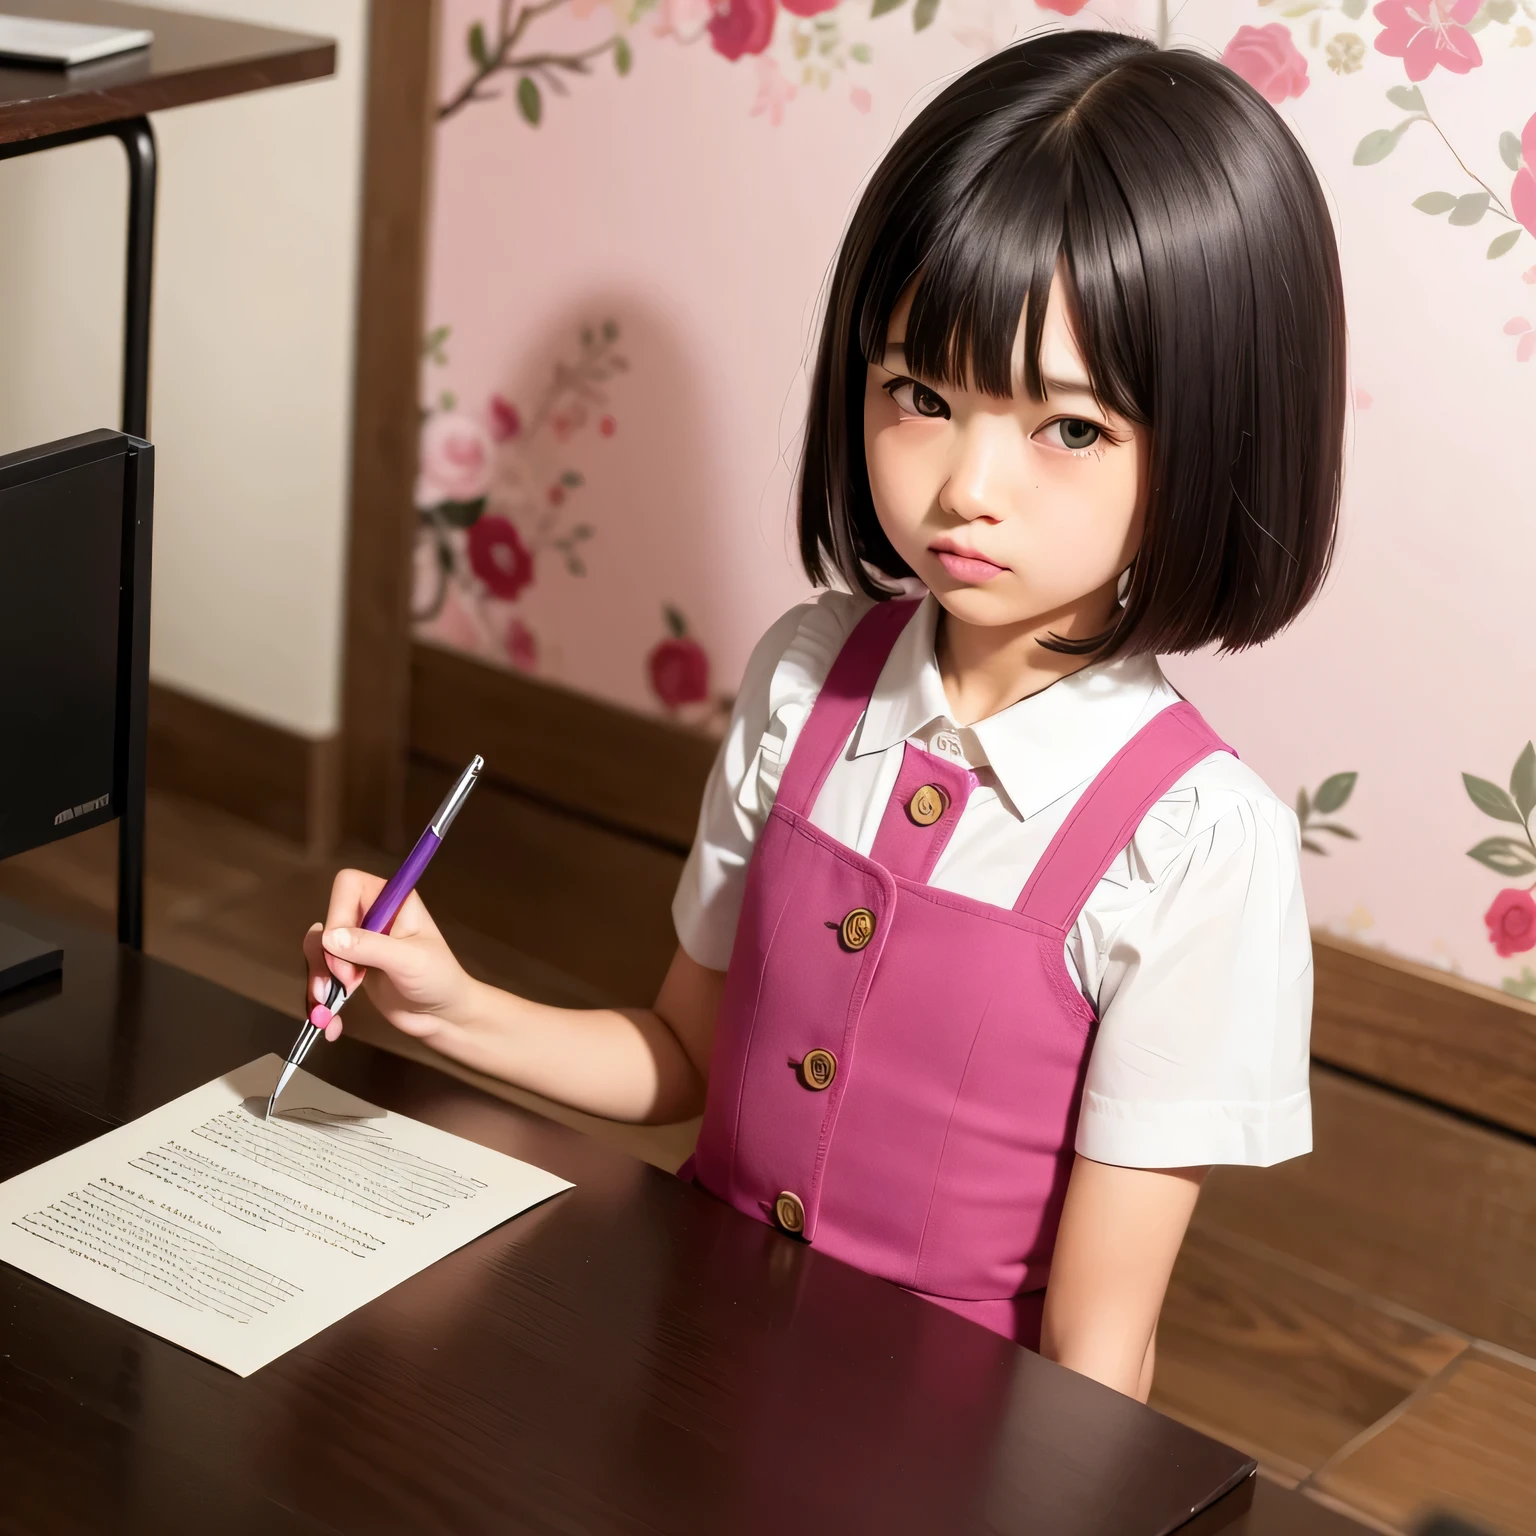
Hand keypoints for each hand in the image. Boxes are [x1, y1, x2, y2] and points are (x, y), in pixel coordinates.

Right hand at [302, 868, 475, 1044]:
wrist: (443, 1015)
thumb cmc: (438, 980)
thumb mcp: (410, 962)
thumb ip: (371, 947)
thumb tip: (329, 937)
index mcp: (392, 900)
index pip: (348, 884)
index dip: (339, 913)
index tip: (344, 948)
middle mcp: (373, 914)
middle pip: (328, 918)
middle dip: (328, 954)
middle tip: (347, 981)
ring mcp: (360, 941)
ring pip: (319, 946)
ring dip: (320, 975)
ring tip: (329, 1003)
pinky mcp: (351, 965)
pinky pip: (322, 969)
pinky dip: (321, 992)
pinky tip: (330, 1018)